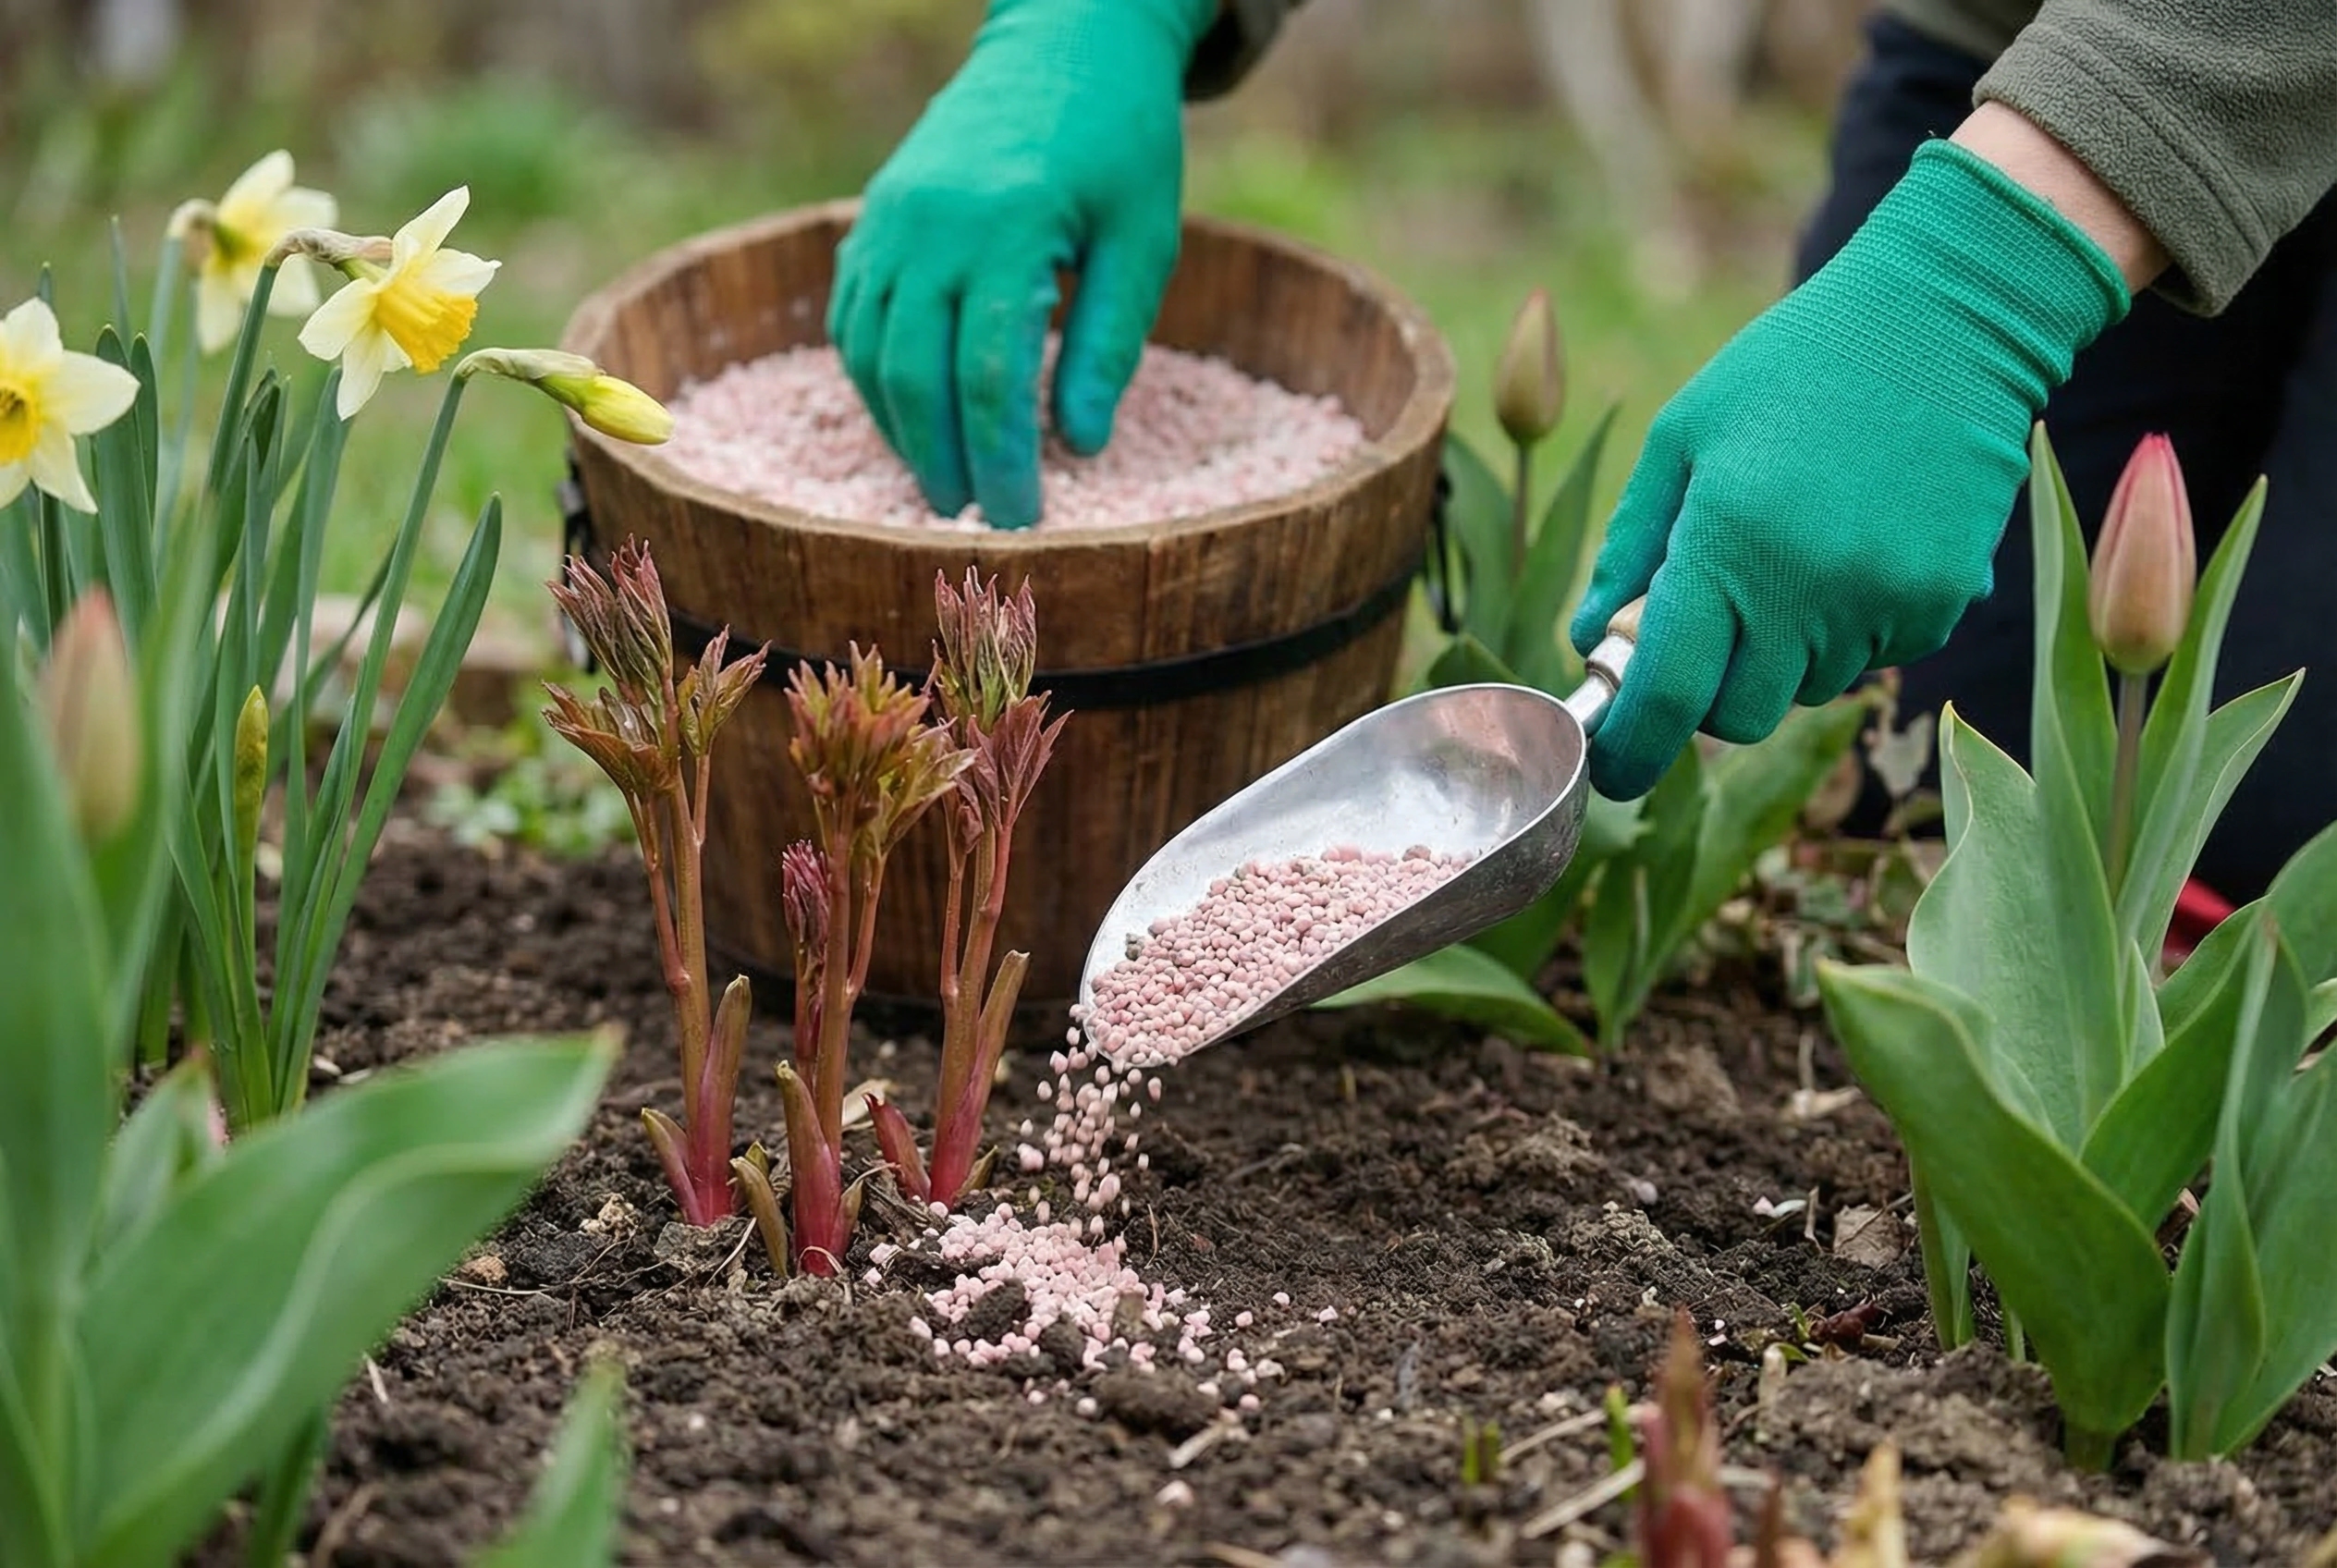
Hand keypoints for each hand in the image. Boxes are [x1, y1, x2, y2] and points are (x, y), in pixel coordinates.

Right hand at [829, 0, 1217, 528]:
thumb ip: (1106, 343)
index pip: (989, 376)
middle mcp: (930, 224)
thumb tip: (1081, 446)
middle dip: (946, 463)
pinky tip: (911, 425)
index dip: (1002, 461)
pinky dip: (875, 384)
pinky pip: (853, 321)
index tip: (1022, 522)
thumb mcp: (1142, 241)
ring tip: (943, 488)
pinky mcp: (871, 221)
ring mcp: (889, 220)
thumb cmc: (1119, 147)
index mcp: (1007, 226)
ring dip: (903, 435)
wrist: (1061, 44)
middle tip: (976, 523)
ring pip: (872, 356)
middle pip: (918, 378)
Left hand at [1569, 136, 2134, 798]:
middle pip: (1736, 717)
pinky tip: (1852, 549)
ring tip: (1790, 557)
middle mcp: (1808, 588)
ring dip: (1779, 656)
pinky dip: (1845, 630)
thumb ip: (1632, 550)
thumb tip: (1590, 639)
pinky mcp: (1940, 603)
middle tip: (1707, 628)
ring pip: (1804, 690)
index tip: (1610, 769)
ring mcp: (1883, 602)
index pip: (1668, 693)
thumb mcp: (1681, 439)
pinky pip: (1870, 659)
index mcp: (1728, 544)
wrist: (1945, 322)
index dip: (1631, 747)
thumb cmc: (1790, 370)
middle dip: (1706, 693)